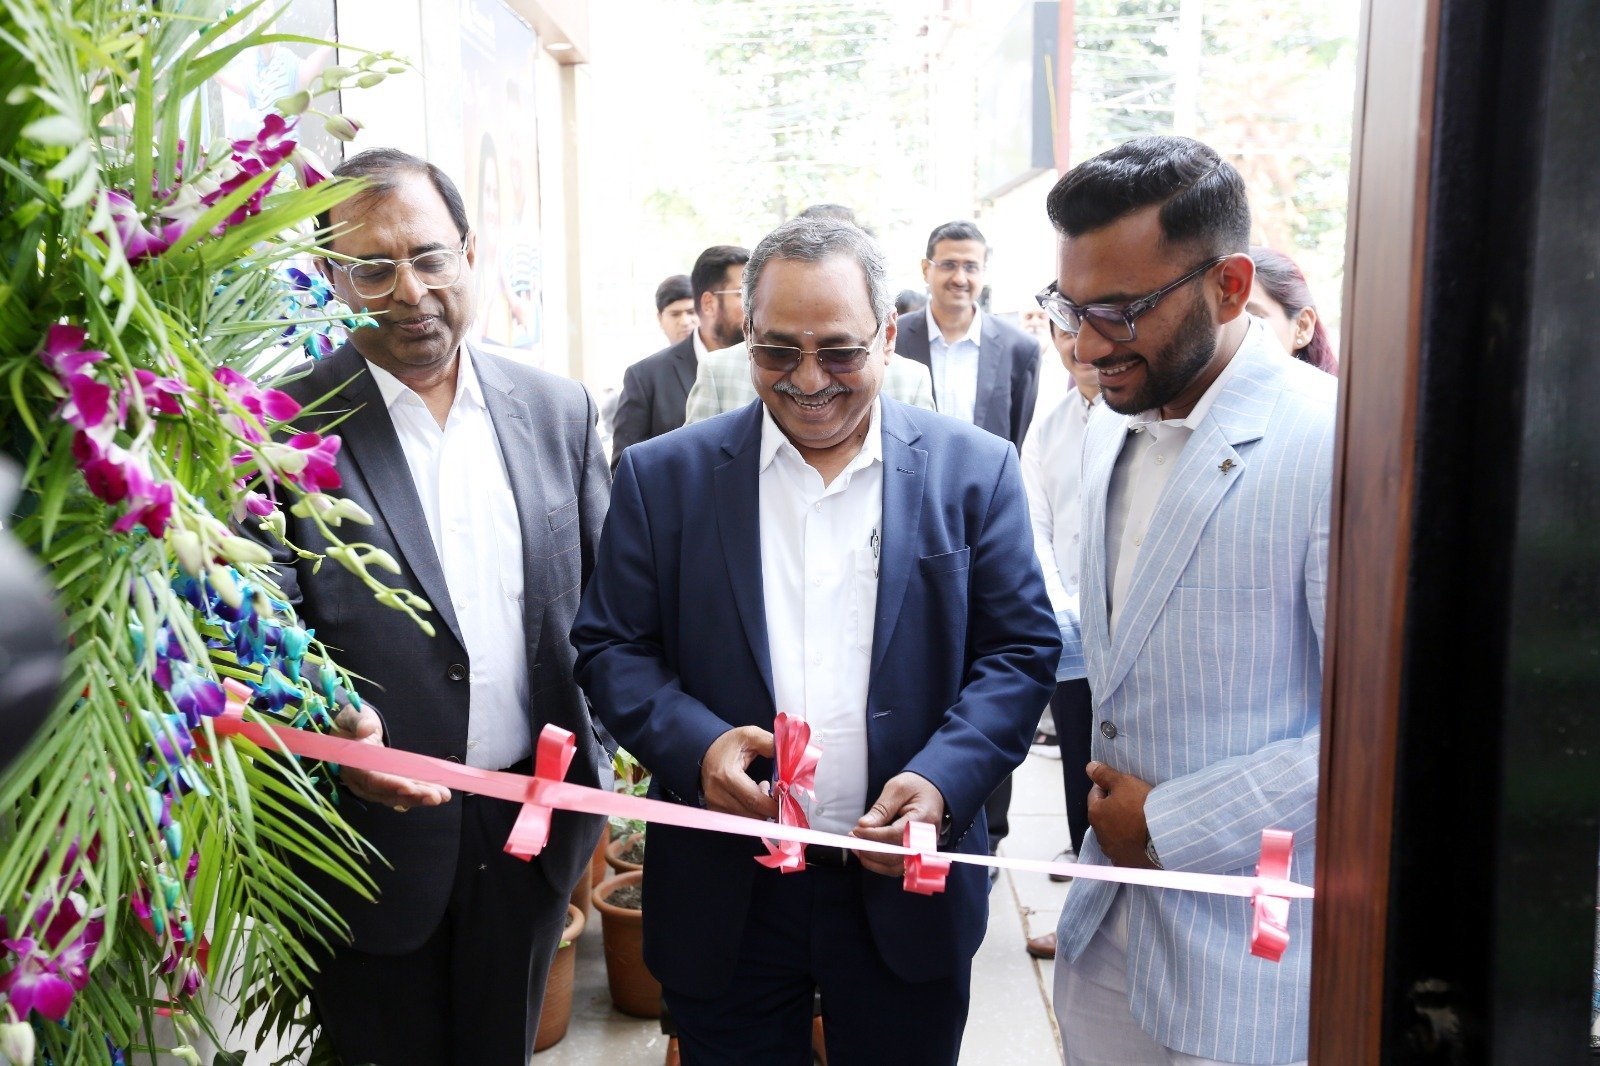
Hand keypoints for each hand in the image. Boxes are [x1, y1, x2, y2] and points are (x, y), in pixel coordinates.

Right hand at [333, 706, 450, 811]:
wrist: (350, 731)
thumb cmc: (353, 722)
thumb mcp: (354, 715)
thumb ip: (359, 722)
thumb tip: (366, 729)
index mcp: (353, 765)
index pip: (371, 779)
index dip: (390, 784)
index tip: (409, 787)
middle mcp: (361, 781)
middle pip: (387, 793)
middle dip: (413, 796)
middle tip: (436, 797)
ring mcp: (374, 786)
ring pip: (398, 796)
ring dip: (421, 797)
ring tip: (443, 796)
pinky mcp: (386, 784)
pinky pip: (403, 792)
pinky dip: (420, 793)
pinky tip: (439, 794)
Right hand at [700, 726, 779, 819]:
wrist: (706, 751)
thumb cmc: (729, 744)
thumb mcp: (750, 735)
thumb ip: (770, 743)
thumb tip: (788, 755)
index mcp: (727, 775)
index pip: (754, 800)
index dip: (772, 805)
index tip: (784, 799)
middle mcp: (717, 793)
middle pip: (752, 814)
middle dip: (769, 809)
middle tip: (774, 793)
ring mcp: (714, 804)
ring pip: (746, 820)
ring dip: (759, 811)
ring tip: (759, 790)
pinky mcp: (714, 810)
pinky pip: (738, 819)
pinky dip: (750, 812)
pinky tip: (750, 798)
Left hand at [850, 772, 945, 876]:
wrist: (932, 790)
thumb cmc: (915, 786)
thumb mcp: (897, 788)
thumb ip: (881, 808)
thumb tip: (864, 825)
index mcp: (924, 819)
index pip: (896, 834)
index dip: (873, 835)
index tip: (856, 830)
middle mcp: (926, 839)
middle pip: (896, 855)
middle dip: (870, 850)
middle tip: (853, 840)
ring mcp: (923, 850)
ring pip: (896, 867)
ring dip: (873, 861)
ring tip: (857, 848)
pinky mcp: (916, 854)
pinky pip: (897, 866)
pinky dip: (880, 864)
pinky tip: (867, 853)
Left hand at [1085, 761, 1154, 867]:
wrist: (1164, 836)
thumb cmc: (1142, 806)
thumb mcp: (1124, 782)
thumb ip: (1104, 775)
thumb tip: (1089, 767)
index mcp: (1095, 814)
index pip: (1096, 795)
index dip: (1107, 787)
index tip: (1121, 786)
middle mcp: (1099, 836)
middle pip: (1104, 816)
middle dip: (1113, 808)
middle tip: (1132, 802)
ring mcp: (1112, 852)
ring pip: (1113, 834)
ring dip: (1121, 827)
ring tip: (1138, 821)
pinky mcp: (1126, 863)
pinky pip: (1125, 850)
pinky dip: (1130, 844)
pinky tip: (1141, 839)